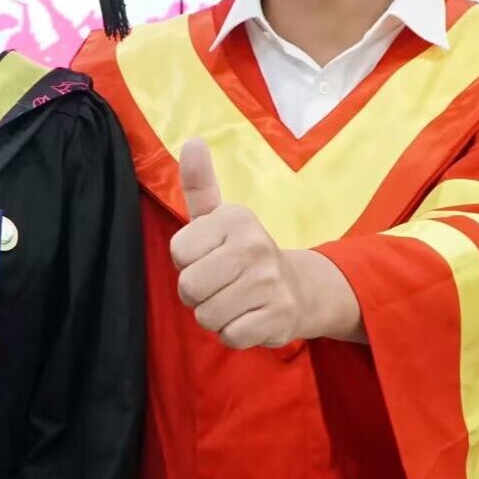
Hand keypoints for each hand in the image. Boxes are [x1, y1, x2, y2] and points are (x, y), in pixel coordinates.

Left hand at [170, 141, 363, 349]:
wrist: (300, 289)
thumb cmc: (244, 252)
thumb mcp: (220, 216)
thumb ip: (199, 184)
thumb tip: (192, 142)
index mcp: (236, 219)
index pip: (178, 253)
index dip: (187, 262)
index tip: (209, 257)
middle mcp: (255, 246)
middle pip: (189, 287)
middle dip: (197, 294)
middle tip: (219, 285)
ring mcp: (269, 283)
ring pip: (207, 316)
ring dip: (215, 315)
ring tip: (234, 301)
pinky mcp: (278, 317)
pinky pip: (230, 336)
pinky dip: (233, 334)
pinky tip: (249, 317)